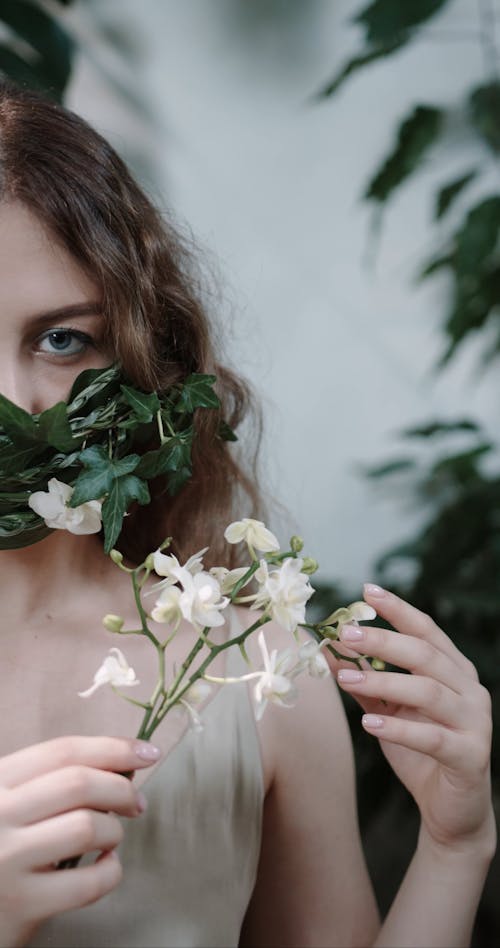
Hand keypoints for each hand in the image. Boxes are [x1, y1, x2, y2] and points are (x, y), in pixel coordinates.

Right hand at [0, 735, 158, 946]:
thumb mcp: (11, 802)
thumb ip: (51, 782)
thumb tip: (122, 766)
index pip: (62, 752)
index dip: (112, 748)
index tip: (147, 753)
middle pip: (79, 783)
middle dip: (121, 790)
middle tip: (136, 804)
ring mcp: (7, 859)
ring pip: (86, 827)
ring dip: (113, 831)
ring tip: (110, 839)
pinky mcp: (21, 903)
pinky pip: (88, 882)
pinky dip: (111, 872)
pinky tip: (105, 867)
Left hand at [334, 585, 494, 858]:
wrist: (452, 811)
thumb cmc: (420, 753)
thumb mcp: (387, 710)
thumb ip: (363, 679)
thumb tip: (324, 647)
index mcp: (454, 671)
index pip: (427, 630)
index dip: (398, 610)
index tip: (367, 591)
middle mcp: (469, 690)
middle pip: (425, 655)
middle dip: (383, 642)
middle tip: (345, 634)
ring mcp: (474, 722)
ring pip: (428, 692)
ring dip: (384, 682)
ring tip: (346, 679)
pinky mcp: (469, 756)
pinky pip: (433, 737)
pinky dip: (400, 729)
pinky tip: (369, 725)